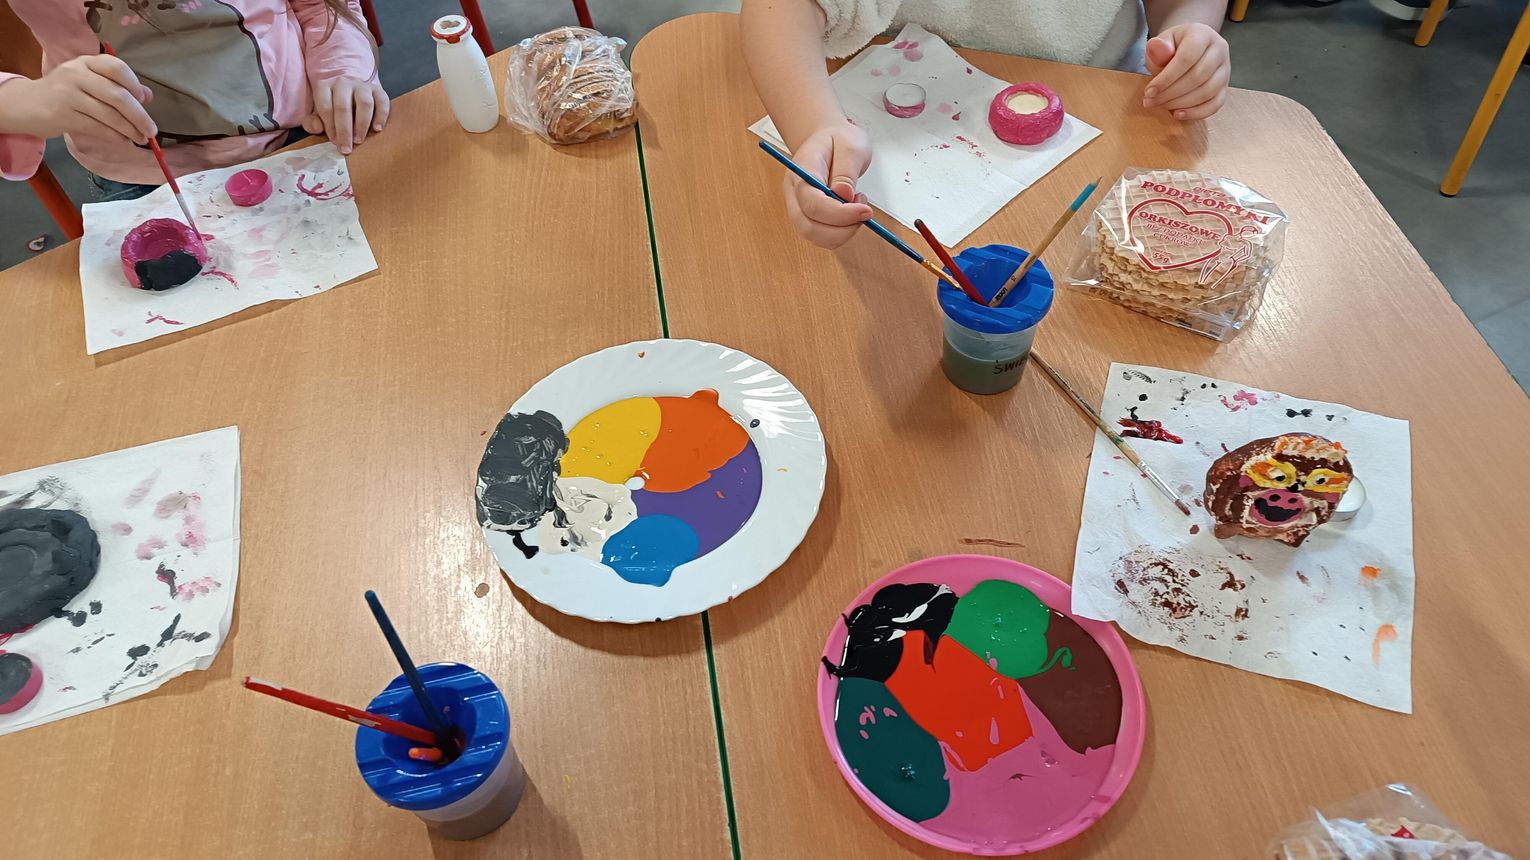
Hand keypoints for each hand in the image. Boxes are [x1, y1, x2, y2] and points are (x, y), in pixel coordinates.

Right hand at [0, 55, 154, 143]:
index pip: (116, 67)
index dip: (134, 84)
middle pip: (117, 95)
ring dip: (130, 130)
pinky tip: (124, 141)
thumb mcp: (90, 82)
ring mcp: (68, 94)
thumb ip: (117, 86)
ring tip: (141, 139)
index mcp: (86, 62)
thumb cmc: (66, 92)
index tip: (143, 100)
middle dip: (140, 116)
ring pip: (109, 115)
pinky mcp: (63, 115)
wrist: (26, 103)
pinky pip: (97, 127)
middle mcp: (76, 74)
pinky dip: (115, 136)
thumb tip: (148, 95)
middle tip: (152, 131)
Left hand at [301, 76, 390, 154]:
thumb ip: (311, 123)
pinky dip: (381, 116)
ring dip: (362, 125)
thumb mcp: (318, 114)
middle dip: (344, 130)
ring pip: (364, 104)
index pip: (325, 106)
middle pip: (343, 106)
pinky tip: (377, 129)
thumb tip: (316, 127)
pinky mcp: (378, 90)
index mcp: (325, 86)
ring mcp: (362, 85)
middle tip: (346, 148)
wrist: (350, 93)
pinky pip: (382, 102)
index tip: (334, 141)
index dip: (329, 126)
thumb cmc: (333, 108)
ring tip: (359, 140)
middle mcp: (343, 82)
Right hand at [782, 121, 873, 248]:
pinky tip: (850, 214)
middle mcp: (794, 193)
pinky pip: (821, 236)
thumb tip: (845, 196)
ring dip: (842, 232)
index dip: (839, 213)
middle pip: (809, 226)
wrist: (826, 138)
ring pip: (814, 236)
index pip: (813, 203)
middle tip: (864, 211)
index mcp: (801, 171)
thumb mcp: (850, 145)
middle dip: (842, 228)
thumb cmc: (837, 140)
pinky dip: (840, 233)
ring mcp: (798, 207)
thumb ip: (847, 171)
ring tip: (858, 207)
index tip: (865, 211)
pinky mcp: (808, 217)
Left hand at [1143, 23, 1230, 120]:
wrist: (1190, 48)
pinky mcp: (1225, 86)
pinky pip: (1215, 104)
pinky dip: (1196, 113)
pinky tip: (1178, 114)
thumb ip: (1158, 47)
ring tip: (1160, 106)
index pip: (1187, 58)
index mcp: (1203, 34)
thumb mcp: (1162, 42)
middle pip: (1198, 77)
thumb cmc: (1173, 46)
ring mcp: (1225, 69)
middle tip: (1150, 102)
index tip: (1149, 91)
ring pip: (1207, 92)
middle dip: (1170, 93)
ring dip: (1181, 104)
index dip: (1167, 78)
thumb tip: (1156, 47)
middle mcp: (1219, 50)